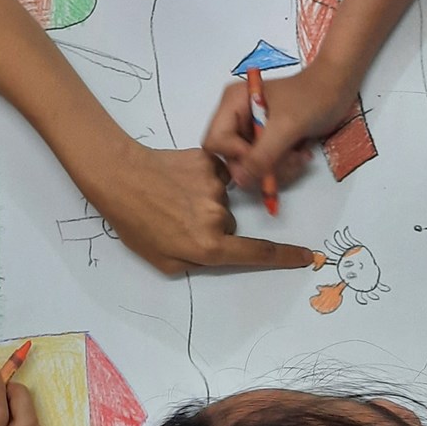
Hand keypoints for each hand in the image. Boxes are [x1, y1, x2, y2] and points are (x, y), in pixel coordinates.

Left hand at [91, 141, 319, 274]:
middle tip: (179, 219)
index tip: (307, 256)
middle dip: (212, 226)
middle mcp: (218, 217)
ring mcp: (214, 187)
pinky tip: (177, 179)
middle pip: (231, 225)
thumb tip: (215, 253)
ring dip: (202, 201)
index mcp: (208, 245)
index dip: (285, 257)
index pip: (257, 254)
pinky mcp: (208, 163)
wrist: (119, 176)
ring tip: (171, 197)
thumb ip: (196, 262)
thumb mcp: (162, 260)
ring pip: (221, 200)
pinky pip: (214, 176)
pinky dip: (200, 179)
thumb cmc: (135, 223)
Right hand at [203, 61, 358, 191]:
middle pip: (233, 158)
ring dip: (277, 168)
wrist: (338, 86)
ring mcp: (252, 130)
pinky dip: (283, 166)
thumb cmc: (312, 97)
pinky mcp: (267, 140)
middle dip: (262, 165)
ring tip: (299, 157)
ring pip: (251, 166)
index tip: (264, 157)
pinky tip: (301, 155)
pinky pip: (266, 164)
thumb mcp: (286, 126)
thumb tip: (240, 181)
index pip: (215, 141)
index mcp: (233, 103)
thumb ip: (262, 154)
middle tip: (289, 160)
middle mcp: (237, 117)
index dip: (236, 155)